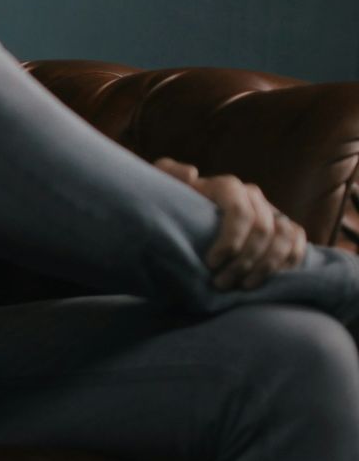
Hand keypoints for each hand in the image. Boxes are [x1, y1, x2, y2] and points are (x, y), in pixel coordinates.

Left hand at [153, 157, 307, 289]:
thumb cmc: (173, 205)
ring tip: (243, 286)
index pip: (240, 211)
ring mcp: (271, 211)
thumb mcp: (162, 187)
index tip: (211, 263)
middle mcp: (253, 196)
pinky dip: (288, 262)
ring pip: (284, 237)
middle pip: (262, 229)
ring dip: (266, 266)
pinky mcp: (284, 228)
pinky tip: (267, 279)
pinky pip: (298, 242)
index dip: (230, 240)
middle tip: (221, 283)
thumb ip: (167, 173)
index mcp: (226, 186)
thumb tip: (191, 174)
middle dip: (244, 261)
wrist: (188, 219)